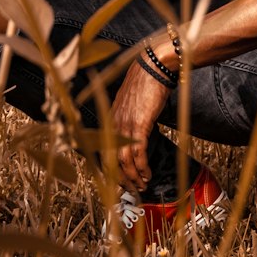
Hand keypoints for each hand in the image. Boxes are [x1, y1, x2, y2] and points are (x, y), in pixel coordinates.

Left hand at [110, 60, 171, 193]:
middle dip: (121, 178)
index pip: (104, 151)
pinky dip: (142, 167)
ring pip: (125, 161)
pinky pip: (139, 153)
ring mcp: (126, 125)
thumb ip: (128, 117)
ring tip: (142, 185)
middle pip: (112, 160)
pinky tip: (147, 173)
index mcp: (110, 119)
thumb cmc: (144, 83)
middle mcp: (114, 124)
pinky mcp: (140, 125)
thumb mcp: (131, 103)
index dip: (110, 169)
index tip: (119, 180)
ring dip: (134, 177)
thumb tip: (135, 132)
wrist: (152, 67)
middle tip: (131, 189)